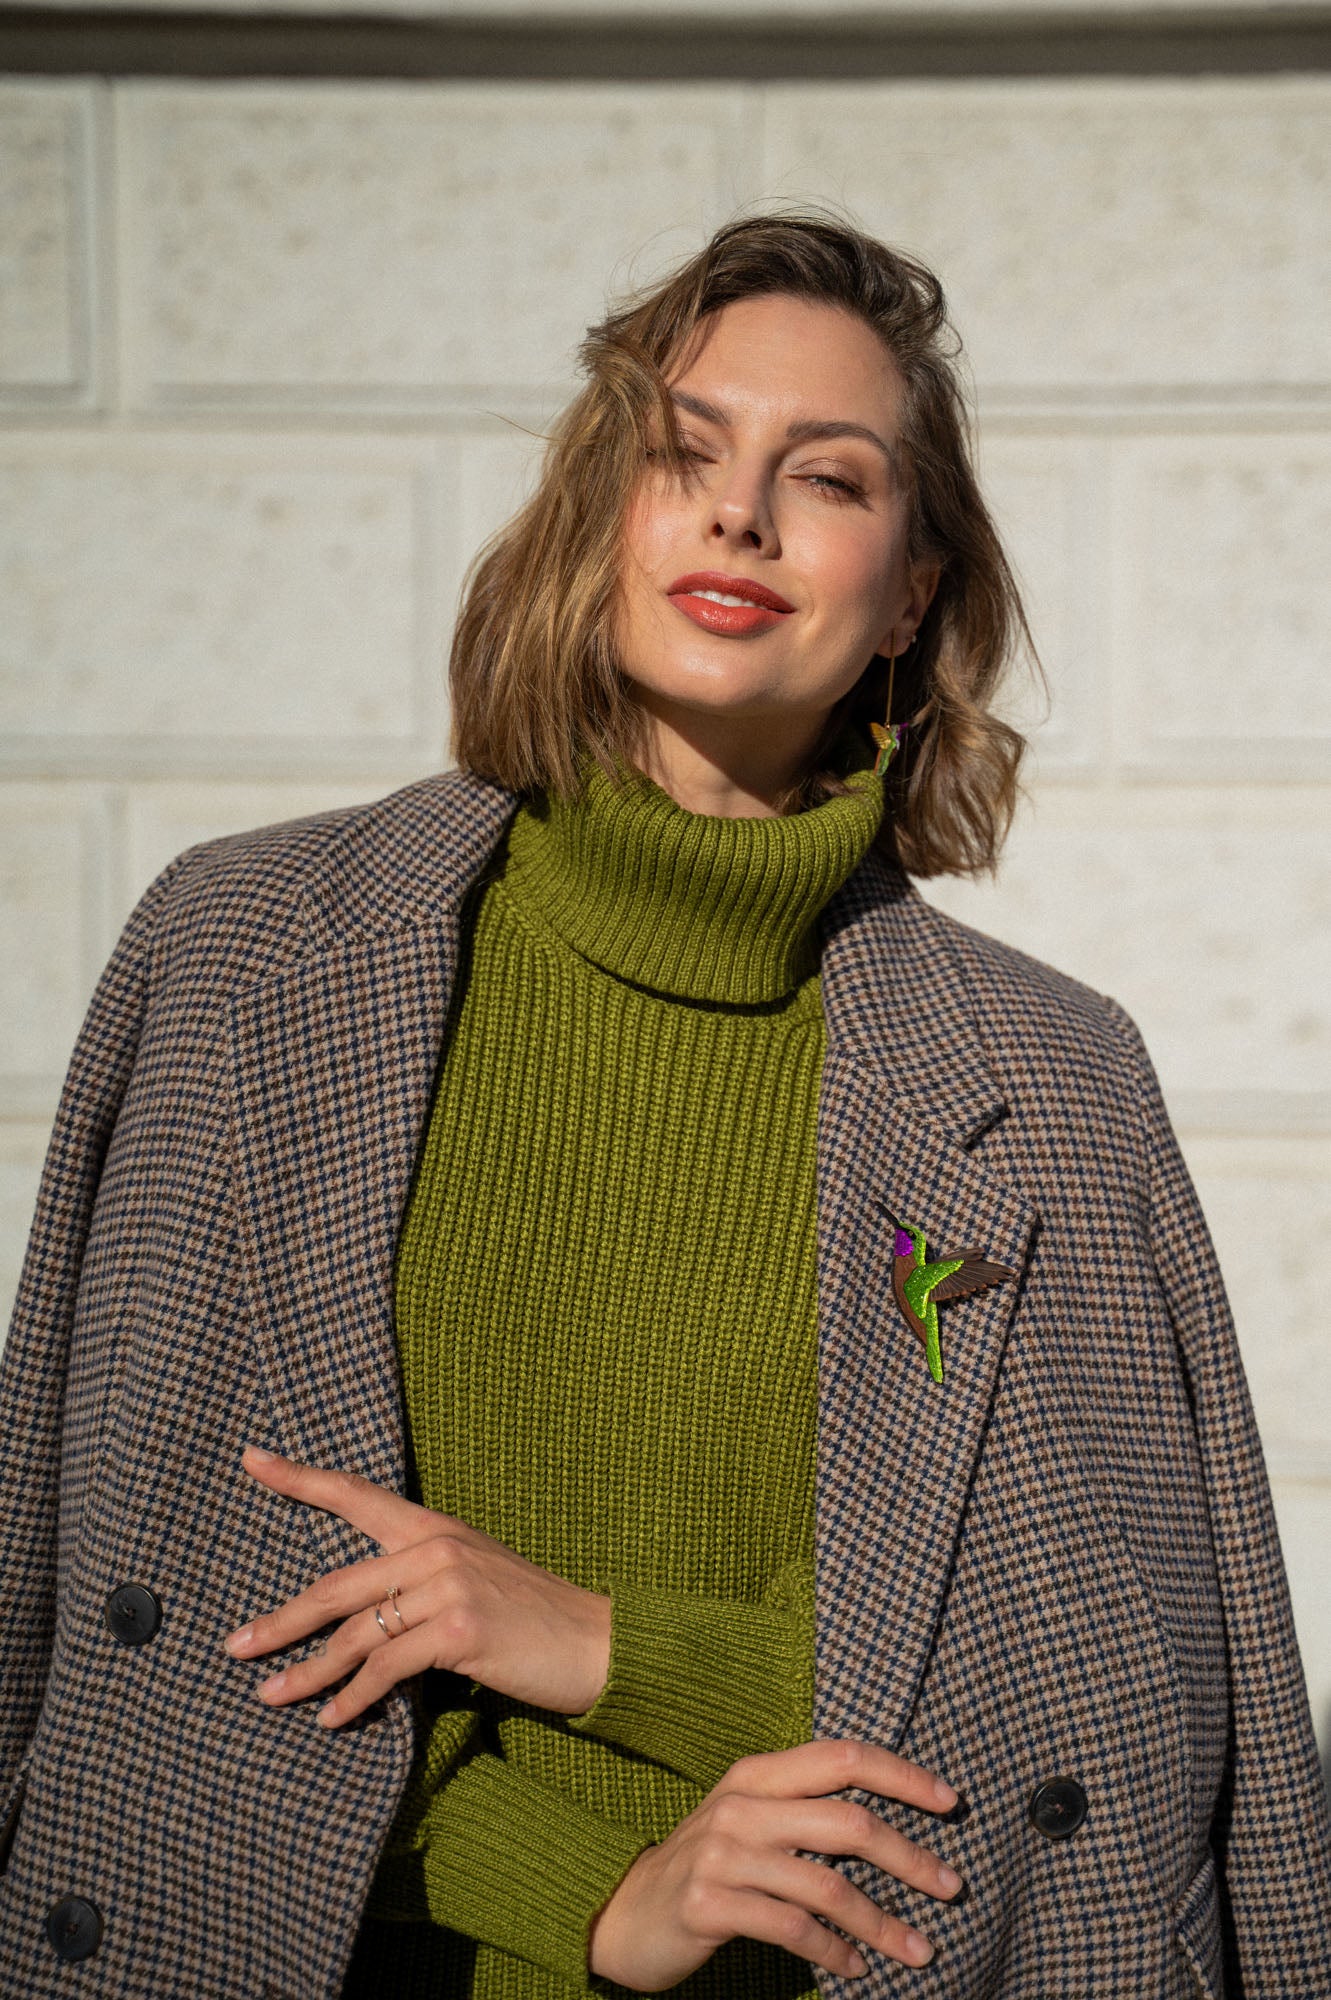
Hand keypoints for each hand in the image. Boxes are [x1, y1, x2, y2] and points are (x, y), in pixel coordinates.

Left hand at [223, 1445, 611, 1725]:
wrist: (599, 1644)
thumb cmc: (536, 1621)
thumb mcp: (474, 1584)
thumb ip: (419, 1588)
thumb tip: (358, 1626)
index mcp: (436, 1529)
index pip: (356, 1495)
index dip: (299, 1478)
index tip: (251, 1459)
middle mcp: (437, 1549)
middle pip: (338, 1584)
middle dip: (280, 1618)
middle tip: (234, 1644)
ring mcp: (448, 1587)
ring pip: (354, 1634)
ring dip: (306, 1672)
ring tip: (269, 1696)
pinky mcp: (459, 1631)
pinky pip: (385, 1669)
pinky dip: (353, 1699)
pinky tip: (332, 1720)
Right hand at [586, 1738, 963, 1988]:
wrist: (623, 1911)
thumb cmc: (707, 1867)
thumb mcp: (749, 1819)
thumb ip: (804, 1809)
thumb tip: (887, 1821)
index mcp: (758, 1773)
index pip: (843, 1756)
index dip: (903, 1776)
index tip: (951, 1802)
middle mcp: (741, 1804)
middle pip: (849, 1822)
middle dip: (910, 1856)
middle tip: (952, 1886)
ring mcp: (722, 1854)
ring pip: (827, 1884)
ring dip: (882, 1921)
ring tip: (921, 1949)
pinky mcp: (709, 1905)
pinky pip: (793, 1929)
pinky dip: (836, 1951)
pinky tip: (857, 1967)